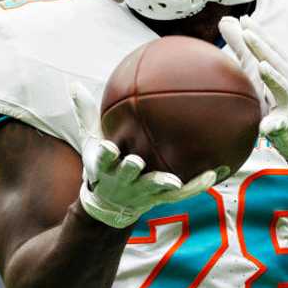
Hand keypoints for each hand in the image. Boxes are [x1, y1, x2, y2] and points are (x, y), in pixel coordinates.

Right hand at [70, 82, 218, 227]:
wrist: (109, 203)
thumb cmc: (102, 164)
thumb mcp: (90, 141)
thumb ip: (85, 113)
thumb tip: (74, 84)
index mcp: (105, 166)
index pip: (103, 160)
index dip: (106, 156)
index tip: (110, 148)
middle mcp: (122, 180)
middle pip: (127, 175)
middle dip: (130, 170)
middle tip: (135, 162)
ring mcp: (142, 192)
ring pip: (153, 187)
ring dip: (162, 183)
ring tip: (173, 180)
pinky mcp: (160, 198)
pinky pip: (180, 194)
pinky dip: (196, 185)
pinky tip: (213, 172)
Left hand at [218, 16, 287, 160]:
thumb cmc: (276, 96)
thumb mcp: (259, 70)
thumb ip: (242, 47)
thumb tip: (225, 21)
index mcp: (284, 67)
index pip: (270, 47)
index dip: (259, 33)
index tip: (244, 20)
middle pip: (276, 61)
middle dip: (262, 48)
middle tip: (246, 34)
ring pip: (282, 88)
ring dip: (273, 77)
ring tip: (261, 67)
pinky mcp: (287, 124)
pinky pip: (279, 124)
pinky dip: (273, 124)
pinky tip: (264, 126)